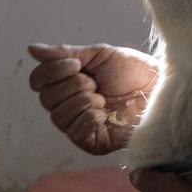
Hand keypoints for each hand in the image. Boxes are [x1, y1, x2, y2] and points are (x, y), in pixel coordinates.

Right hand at [28, 43, 158, 154]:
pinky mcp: (94, 142)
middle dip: (71, 85)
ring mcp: (81, 126)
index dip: (51, 72)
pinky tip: (103, 111)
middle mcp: (70, 107)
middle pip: (46, 99)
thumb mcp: (98, 55)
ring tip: (102, 96)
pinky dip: (87, 116)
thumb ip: (64, 53)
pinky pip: (75, 132)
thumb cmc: (133, 70)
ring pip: (58, 115)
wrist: (158, 84)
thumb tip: (32, 49)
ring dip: (81, 100)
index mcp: (68, 85)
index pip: (38, 82)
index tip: (76, 64)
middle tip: (94, 82)